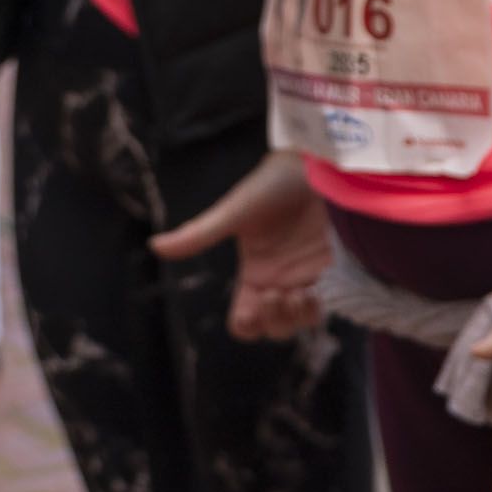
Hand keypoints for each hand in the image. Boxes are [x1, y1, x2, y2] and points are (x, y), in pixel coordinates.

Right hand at [149, 148, 335, 341]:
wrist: (319, 162)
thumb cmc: (275, 183)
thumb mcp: (236, 210)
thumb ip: (200, 233)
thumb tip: (155, 246)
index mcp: (255, 274)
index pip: (245, 319)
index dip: (247, 324)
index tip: (253, 305)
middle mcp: (281, 281)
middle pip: (274, 329)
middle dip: (275, 321)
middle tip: (280, 293)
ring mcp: (309, 277)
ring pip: (301, 323)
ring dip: (298, 318)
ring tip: (301, 292)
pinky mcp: (337, 270)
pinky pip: (330, 306)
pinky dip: (322, 307)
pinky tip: (318, 288)